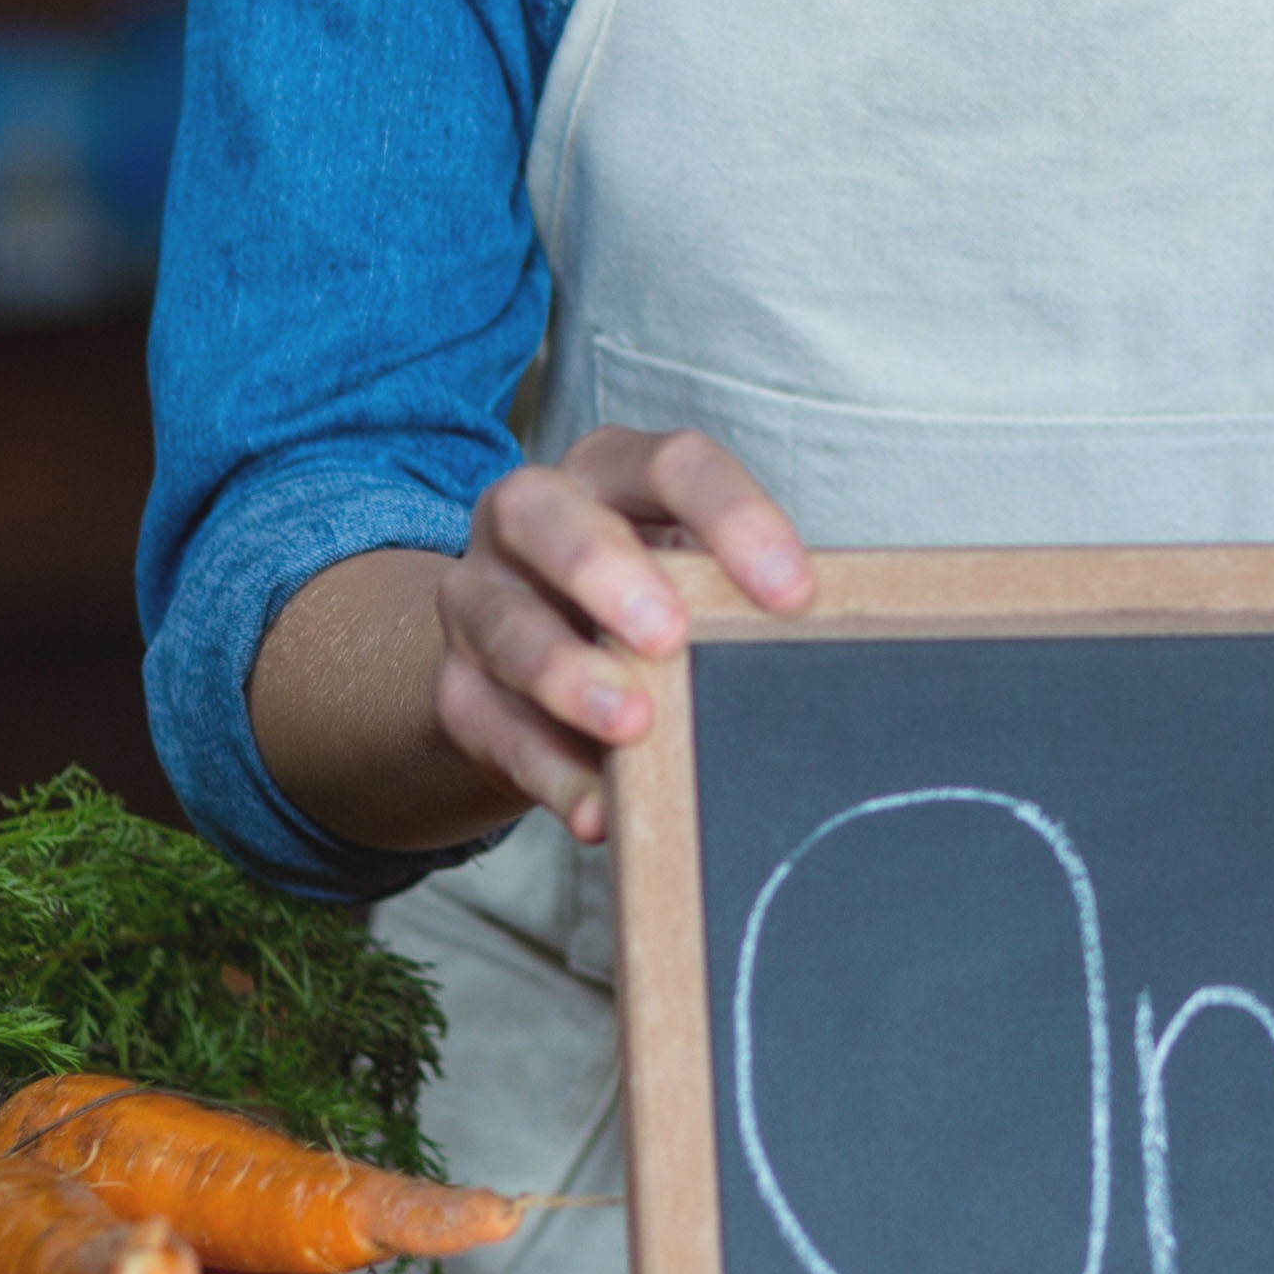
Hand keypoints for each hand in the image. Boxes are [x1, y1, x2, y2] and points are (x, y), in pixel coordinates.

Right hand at [431, 424, 815, 843]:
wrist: (532, 662)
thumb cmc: (646, 600)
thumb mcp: (687, 577)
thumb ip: (729, 597)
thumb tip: (819, 647)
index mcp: (610, 471)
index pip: (672, 464)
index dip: (734, 518)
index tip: (793, 593)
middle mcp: (528, 516)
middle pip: (550, 515)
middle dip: (606, 571)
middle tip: (669, 635)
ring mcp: (479, 596)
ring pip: (506, 624)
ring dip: (568, 676)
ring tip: (632, 726)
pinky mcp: (454, 684)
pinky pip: (487, 725)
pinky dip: (547, 771)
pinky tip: (597, 809)